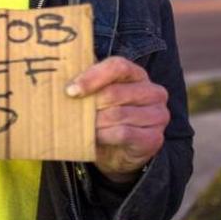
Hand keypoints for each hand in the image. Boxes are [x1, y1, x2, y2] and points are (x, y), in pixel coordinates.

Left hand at [66, 56, 169, 182]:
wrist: (118, 153)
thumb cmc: (105, 118)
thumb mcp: (97, 97)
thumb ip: (87, 85)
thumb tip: (62, 81)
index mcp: (138, 75)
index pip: (118, 66)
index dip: (93, 77)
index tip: (71, 91)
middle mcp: (154, 93)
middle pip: (114, 92)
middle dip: (90, 105)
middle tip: (74, 114)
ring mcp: (158, 115)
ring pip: (117, 114)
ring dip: (95, 123)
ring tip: (84, 127)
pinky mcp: (154, 138)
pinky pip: (123, 133)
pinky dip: (104, 136)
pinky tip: (95, 138)